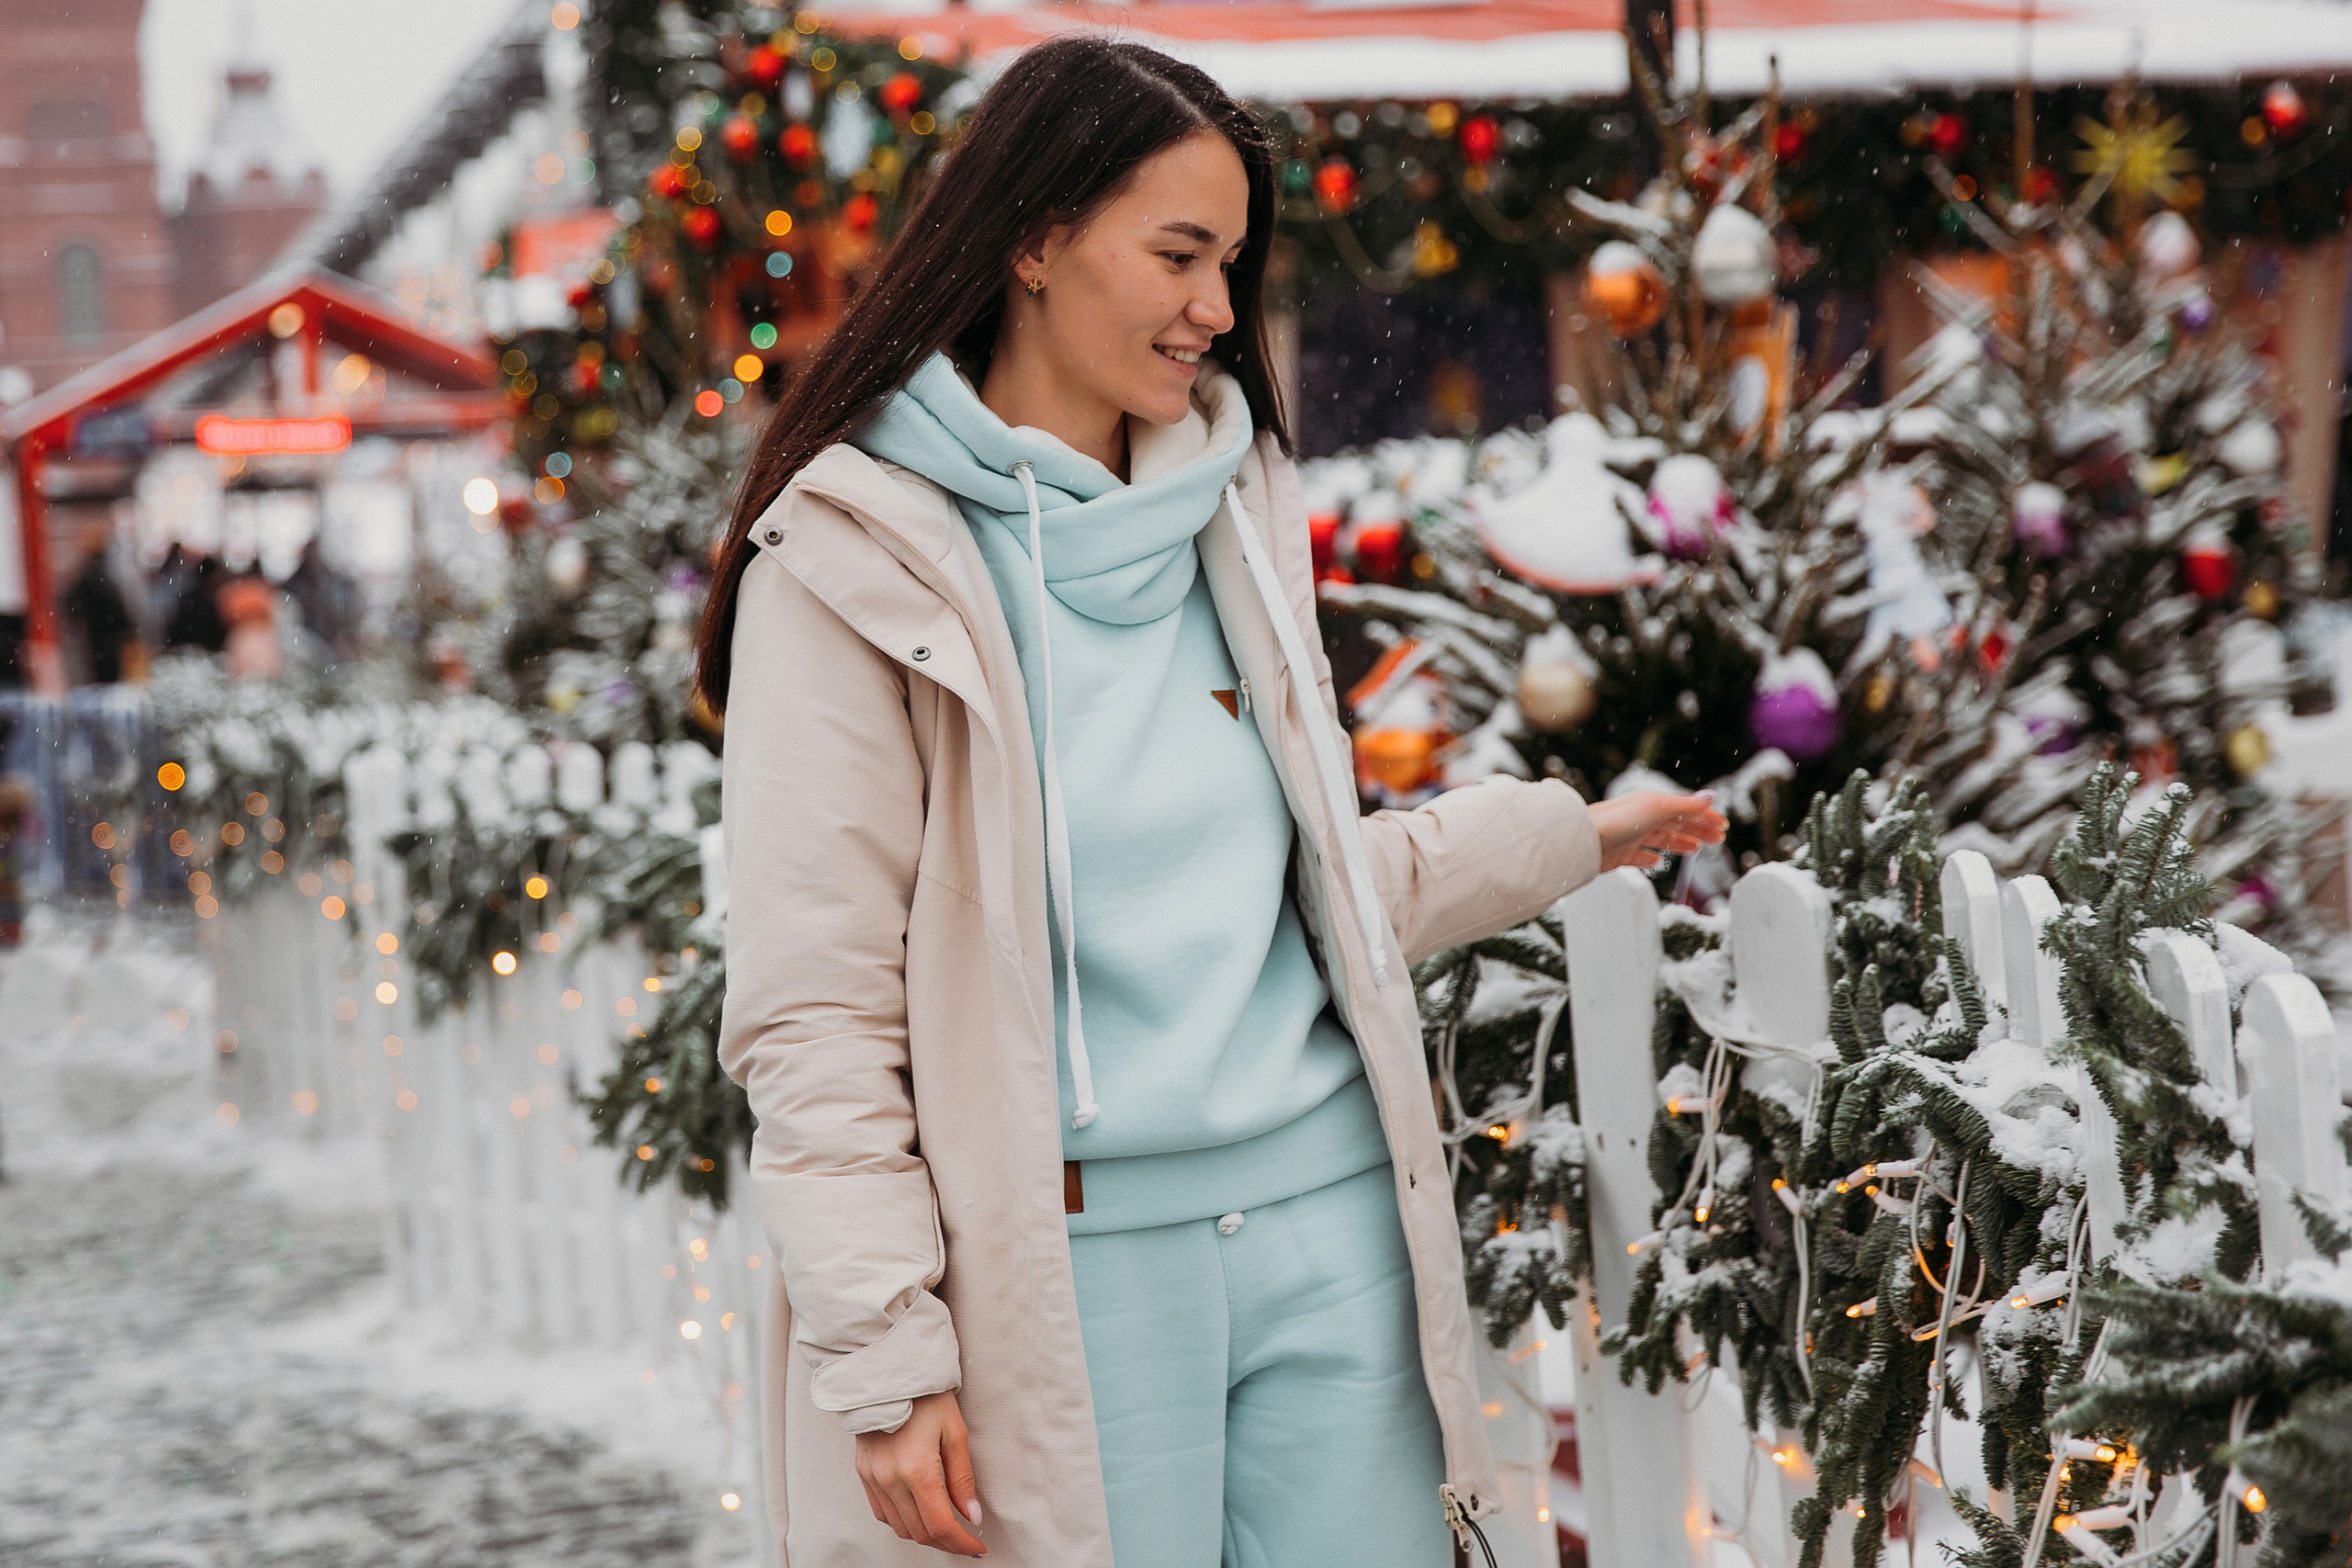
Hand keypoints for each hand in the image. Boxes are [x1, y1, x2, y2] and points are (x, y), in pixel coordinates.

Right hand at [856, 1390, 985, 1555]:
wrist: (888, 1372)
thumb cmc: (927, 1397)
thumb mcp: (956, 1432)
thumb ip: (963, 1479)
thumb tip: (972, 1516)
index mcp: (917, 1469)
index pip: (940, 1525)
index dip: (961, 1544)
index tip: (977, 1548)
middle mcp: (890, 1479)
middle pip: (919, 1532)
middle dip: (946, 1543)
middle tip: (966, 1542)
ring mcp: (872, 1477)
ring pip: (899, 1527)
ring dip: (924, 1534)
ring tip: (946, 1529)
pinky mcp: (863, 1473)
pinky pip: (881, 1512)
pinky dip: (901, 1521)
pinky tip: (918, 1514)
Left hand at [1589, 789, 1727, 872]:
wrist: (1584, 840)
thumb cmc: (1617, 821)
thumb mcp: (1657, 809)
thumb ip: (1686, 806)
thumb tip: (1712, 797)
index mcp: (1652, 803)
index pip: (1686, 810)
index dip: (1705, 817)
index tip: (1723, 826)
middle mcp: (1642, 817)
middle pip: (1677, 824)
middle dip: (1698, 830)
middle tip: (1717, 839)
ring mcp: (1631, 836)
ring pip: (1662, 839)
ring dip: (1680, 842)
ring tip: (1695, 848)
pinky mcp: (1619, 855)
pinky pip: (1640, 857)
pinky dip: (1651, 859)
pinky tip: (1658, 862)